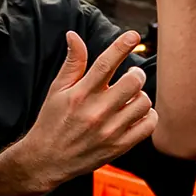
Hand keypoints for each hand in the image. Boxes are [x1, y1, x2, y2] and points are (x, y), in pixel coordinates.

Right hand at [23, 30, 156, 181]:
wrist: (47, 160)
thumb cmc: (52, 122)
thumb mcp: (56, 90)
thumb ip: (71, 63)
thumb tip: (74, 36)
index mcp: (80, 94)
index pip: (105, 63)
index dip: (121, 46)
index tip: (132, 35)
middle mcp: (96, 111)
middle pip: (133, 81)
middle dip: (135, 74)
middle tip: (130, 76)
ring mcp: (110, 130)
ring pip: (143, 102)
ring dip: (140, 96)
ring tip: (129, 99)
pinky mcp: (120, 146)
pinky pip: (148, 125)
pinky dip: (148, 116)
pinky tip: (136, 114)